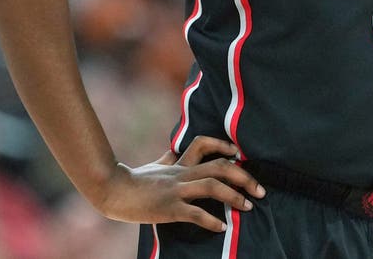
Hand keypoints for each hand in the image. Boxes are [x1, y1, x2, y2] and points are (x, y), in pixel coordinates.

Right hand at [94, 136, 264, 230]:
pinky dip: (211, 220)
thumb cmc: (134, 180)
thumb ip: (168, 159)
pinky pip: (195, 213)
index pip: (204, 144)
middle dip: (244, 178)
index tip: (238, 155)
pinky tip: (222, 227)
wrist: (111, 190)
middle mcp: (182, 174)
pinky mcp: (169, 208)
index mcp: (179, 164)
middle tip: (261, 190)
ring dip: (234, 196)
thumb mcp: (155, 166)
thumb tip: (174, 151)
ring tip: (248, 206)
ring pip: (212, 187)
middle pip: (220, 167)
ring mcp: (176, 190)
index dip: (223, 146)